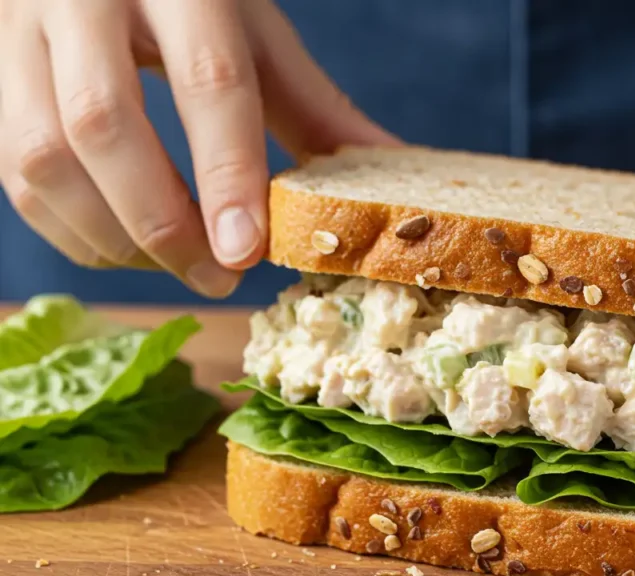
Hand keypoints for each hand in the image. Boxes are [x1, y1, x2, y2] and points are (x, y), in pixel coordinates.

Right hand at [0, 0, 397, 296]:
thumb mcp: (255, 32)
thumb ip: (311, 107)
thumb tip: (387, 170)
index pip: (208, 80)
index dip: (228, 174)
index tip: (248, 252)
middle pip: (104, 125)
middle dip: (163, 223)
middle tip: (218, 276)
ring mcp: (20, 30)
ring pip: (42, 156)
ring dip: (113, 237)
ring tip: (178, 266)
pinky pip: (13, 172)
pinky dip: (72, 229)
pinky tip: (128, 246)